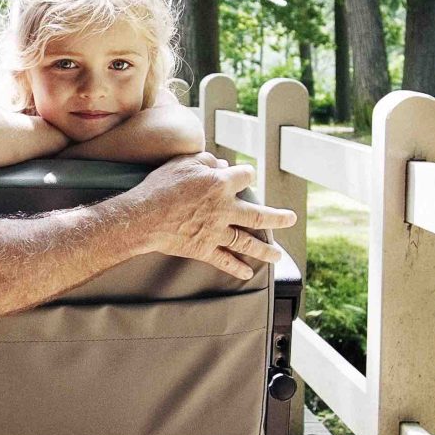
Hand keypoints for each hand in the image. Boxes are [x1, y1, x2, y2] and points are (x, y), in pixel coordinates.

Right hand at [123, 153, 294, 279]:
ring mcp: (216, 232)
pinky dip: (236, 268)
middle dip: (278, 218)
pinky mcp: (204, 249)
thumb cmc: (160, 186)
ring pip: (246, 242)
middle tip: (291, 219)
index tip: (247, 176)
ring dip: (264, 249)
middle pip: (258, 215)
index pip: (244, 176)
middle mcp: (224, 209)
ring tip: (278, 255)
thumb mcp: (183, 162)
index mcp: (220, 184)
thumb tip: (221, 165)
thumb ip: (206, 161)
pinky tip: (247, 274)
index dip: (246, 175)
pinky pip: (224, 261)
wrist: (143, 217)